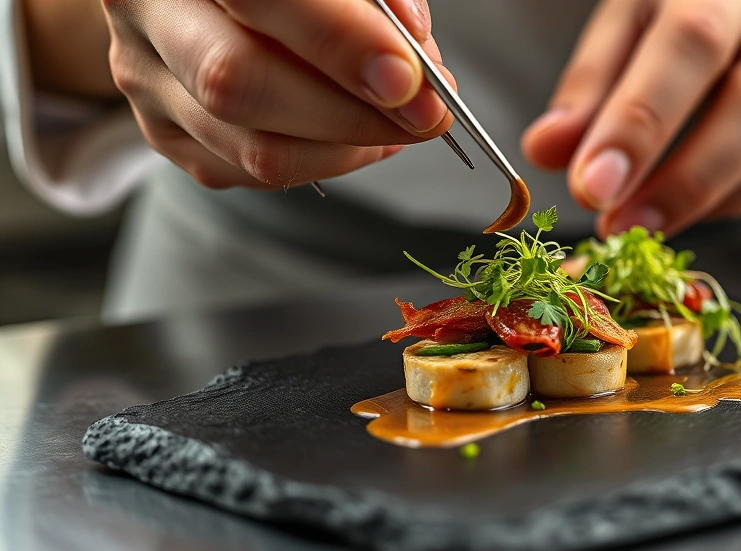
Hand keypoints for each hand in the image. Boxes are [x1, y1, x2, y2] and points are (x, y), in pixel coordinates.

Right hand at [101, 0, 454, 188]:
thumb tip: (414, 50)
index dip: (338, 42)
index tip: (409, 77)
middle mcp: (145, 10)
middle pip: (237, 82)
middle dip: (350, 112)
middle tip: (424, 118)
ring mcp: (144, 78)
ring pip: (249, 145)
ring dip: (345, 147)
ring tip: (400, 127)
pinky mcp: (162, 133)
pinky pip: (247, 172)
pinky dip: (321, 164)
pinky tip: (359, 139)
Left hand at [522, 0, 740, 236]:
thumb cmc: (689, 3)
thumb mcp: (630, 18)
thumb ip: (591, 82)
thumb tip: (546, 149)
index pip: (691, 42)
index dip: (640, 122)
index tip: (593, 185)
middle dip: (679, 177)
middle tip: (616, 222)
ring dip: (707, 199)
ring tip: (642, 224)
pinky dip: (739, 199)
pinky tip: (691, 207)